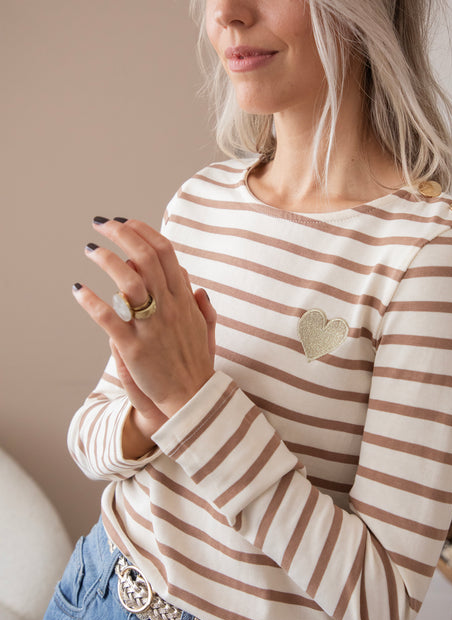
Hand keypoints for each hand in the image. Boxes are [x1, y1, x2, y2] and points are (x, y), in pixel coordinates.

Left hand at [73, 217, 216, 419]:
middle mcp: (169, 307)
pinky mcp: (133, 347)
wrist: (192, 397)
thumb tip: (192, 283)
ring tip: (90, 249)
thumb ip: (199, 303)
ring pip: (128, 281)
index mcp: (184, 298)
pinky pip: (109, 317)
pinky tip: (78, 289)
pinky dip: (91, 300)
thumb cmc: (197, 362)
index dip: (144, 231)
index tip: (126, 222)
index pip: (165, 252)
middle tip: (101, 224)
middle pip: (145, 257)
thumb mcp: (205, 328)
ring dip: (106, 259)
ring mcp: (151, 326)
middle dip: (121, 233)